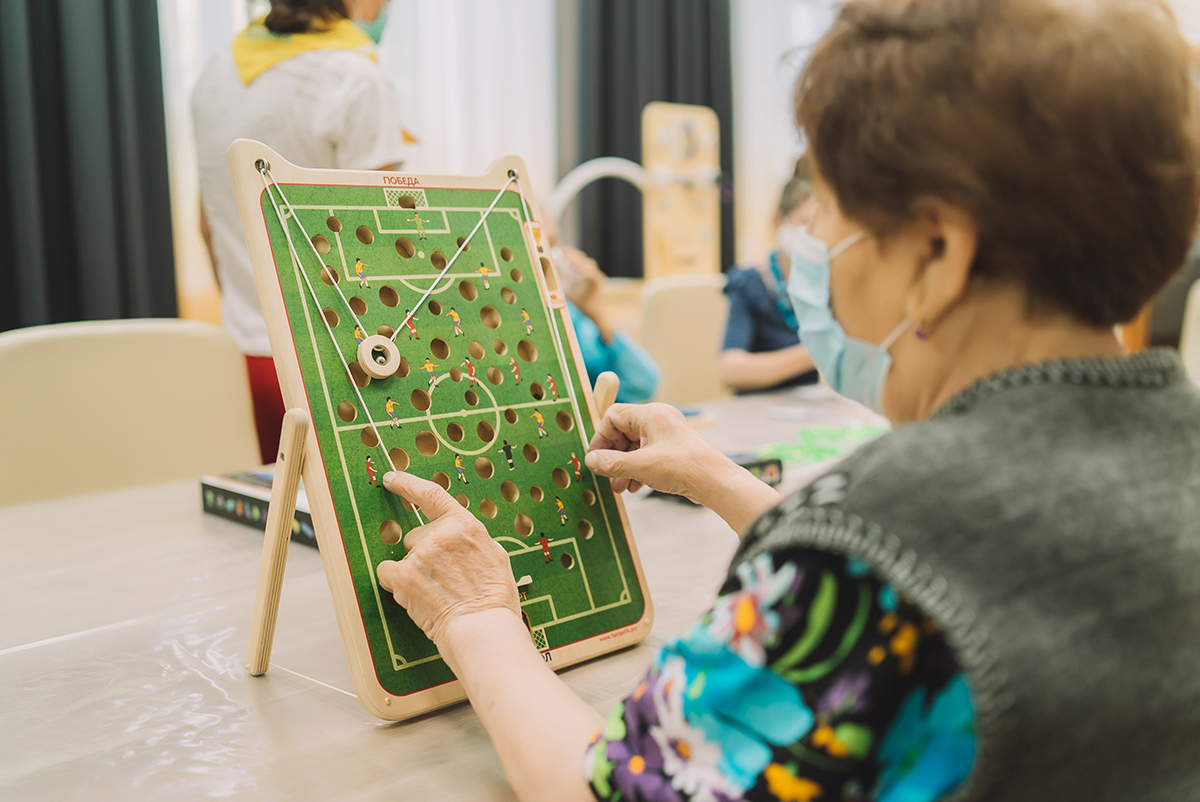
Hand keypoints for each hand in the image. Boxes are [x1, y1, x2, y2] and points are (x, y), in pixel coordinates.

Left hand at [376, 471, 519, 648]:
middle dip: (423, 554)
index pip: (431, 494)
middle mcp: (441, 534)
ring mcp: (421, 555)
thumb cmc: (493, 600)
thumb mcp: (494, 556)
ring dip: (412, 571)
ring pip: (404, 557)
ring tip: (434, 592)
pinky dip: (396, 584)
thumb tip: (457, 536)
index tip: (393, 479)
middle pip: (416, 536)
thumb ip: (470, 539)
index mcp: (465, 525)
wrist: (483, 628)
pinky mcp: (404, 576)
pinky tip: (416, 597)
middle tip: (442, 578)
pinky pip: (388, 573)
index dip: (408, 484)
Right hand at [585, 403, 724, 499]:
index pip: (613, 416)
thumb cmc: (683, 466)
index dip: (601, 437)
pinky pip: (647, 456)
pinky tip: (635, 487)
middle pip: (623, 432)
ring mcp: (666, 436)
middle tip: (606, 475)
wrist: (715, 482)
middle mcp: (658, 420)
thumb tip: (591, 460)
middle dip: (613, 456)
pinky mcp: (672, 451)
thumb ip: (611, 463)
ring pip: (634, 447)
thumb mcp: (640, 466)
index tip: (595, 457)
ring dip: (623, 467)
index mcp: (650, 414)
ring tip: (620, 487)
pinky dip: (637, 470)